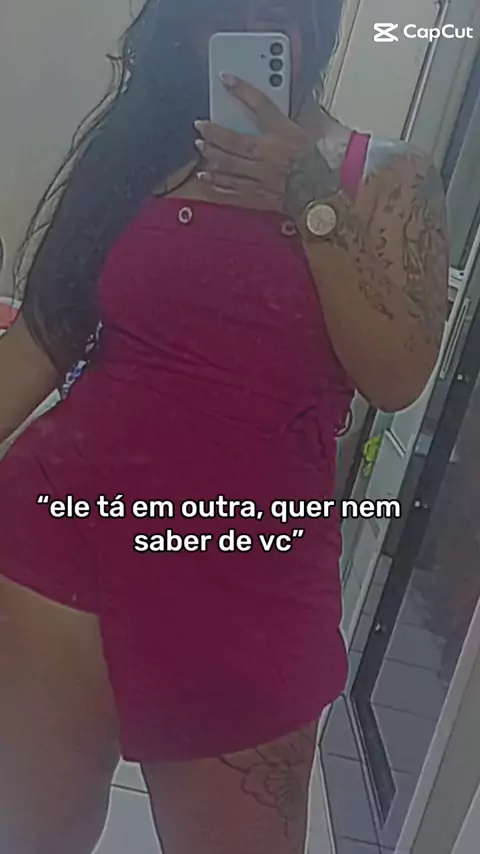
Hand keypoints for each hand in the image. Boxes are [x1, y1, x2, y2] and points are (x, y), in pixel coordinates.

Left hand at [194, 75, 340, 218]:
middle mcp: (268, 156)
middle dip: (214, 133)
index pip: (260, 106)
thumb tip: (305, 102)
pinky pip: (233, 191)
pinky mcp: (259, 197)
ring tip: (200, 149)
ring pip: (229, 166)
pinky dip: (218, 184)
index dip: (242, 90)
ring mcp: (261, 178)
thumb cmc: (324, 166)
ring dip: (212, 156)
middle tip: (200, 126)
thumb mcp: (319, 132)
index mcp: (284, 135)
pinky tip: (206, 178)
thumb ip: (307, 115)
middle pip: (234, 141)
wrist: (326, 197)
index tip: (226, 78)